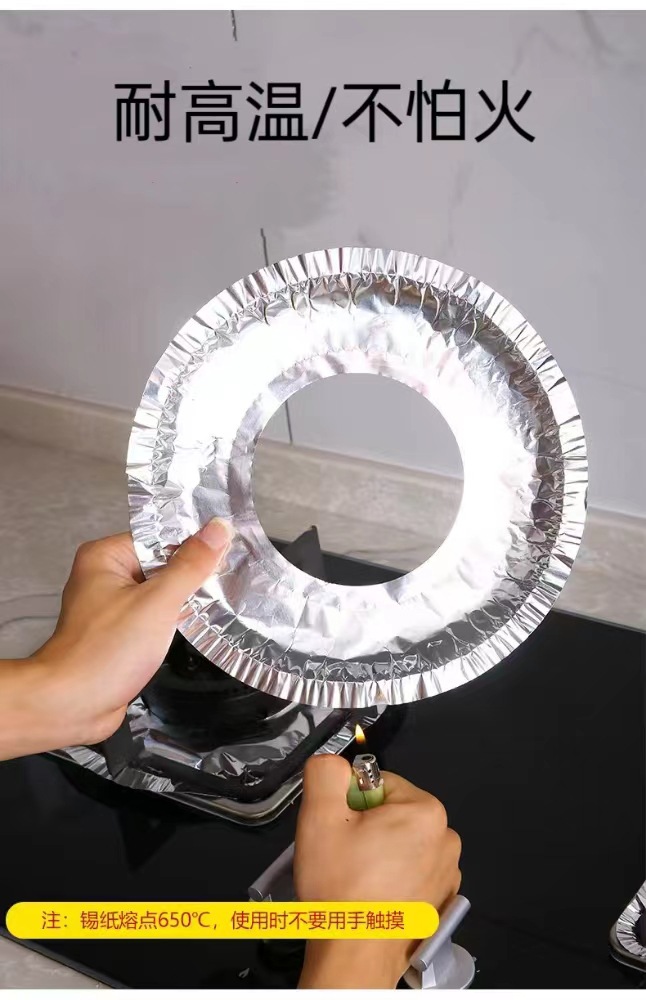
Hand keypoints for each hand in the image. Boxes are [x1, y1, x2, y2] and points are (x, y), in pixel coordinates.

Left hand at [0, 519, 231, 759]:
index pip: (159, 537)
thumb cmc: (100, 654)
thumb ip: (190, 565)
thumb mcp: (158, 602)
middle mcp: (104, 578)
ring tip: (208, 606)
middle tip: (220, 583)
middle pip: (162, 564)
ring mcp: (112, 607)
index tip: (223, 550)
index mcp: (105, 557)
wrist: (73, 706)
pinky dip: (172, 622)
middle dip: (191, 576)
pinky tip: (191, 628)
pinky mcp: (120, 633)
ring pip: (160, 593)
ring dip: (183, 601)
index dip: (192, 545)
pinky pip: (154, 617)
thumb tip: (216, 531)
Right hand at [295, 754, 460, 988]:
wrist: (353, 959)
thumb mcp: (320, 816)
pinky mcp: (439, 902)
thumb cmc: (340, 889)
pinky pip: (409, 872)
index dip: (350, 802)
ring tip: (354, 879)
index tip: (338, 828)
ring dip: (376, 853)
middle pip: (390, 812)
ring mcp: (447, 874)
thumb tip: (333, 763)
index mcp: (426, 811)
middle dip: (364, 827)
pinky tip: (369, 897)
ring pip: (398, 843)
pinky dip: (389, 879)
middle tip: (342, 854)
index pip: (378, 782)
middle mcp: (446, 840)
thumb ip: (326, 773)